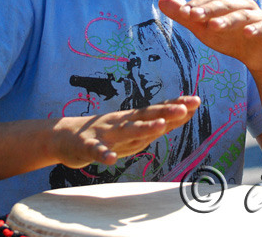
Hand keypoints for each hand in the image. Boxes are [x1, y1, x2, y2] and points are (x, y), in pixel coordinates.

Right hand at [53, 96, 199, 167]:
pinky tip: (111, 159)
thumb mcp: (132, 130)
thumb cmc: (105, 134)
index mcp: (132, 119)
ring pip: (126, 131)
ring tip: (161, 126)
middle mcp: (121, 123)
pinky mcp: (87, 146)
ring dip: (143, 128)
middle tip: (187, 108)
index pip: (158, 110)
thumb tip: (184, 115)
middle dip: (167, 112)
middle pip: (147, 116)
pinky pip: (96, 151)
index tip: (197, 101)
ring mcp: (105, 134)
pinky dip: (103, 154)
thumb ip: (155, 125)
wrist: (64, 136)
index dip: (177, 106)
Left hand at [159, 0, 261, 74]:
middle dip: (209, 9)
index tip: (182, 12)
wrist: (257, 55)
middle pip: (225, 4)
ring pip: (242, 15)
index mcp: (227, 1)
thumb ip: (185, 15)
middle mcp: (244, 5)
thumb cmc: (228, 37)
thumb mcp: (203, 28)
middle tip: (193, 16)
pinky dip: (256, 29)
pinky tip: (247, 34)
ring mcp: (258, 16)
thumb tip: (160, 1)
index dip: (197, 4)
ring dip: (228, 20)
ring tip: (213, 26)